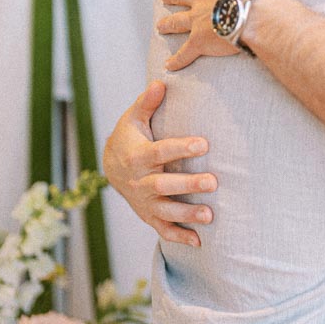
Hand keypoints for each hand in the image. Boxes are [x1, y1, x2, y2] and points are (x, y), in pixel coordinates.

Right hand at [103, 81, 215, 246]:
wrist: (110, 166)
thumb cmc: (129, 137)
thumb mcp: (133, 118)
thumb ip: (147, 103)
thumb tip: (161, 82)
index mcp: (137, 156)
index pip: (160, 152)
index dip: (181, 148)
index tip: (204, 143)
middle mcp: (139, 182)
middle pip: (163, 185)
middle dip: (188, 185)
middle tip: (214, 182)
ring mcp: (143, 201)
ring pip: (164, 211)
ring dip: (187, 215)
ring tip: (210, 215)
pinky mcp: (148, 215)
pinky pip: (162, 229)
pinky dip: (178, 237)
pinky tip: (199, 241)